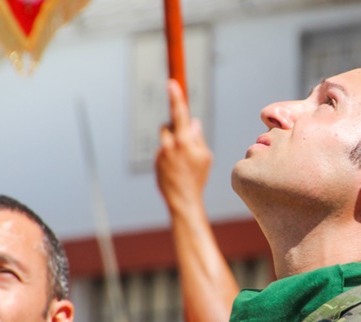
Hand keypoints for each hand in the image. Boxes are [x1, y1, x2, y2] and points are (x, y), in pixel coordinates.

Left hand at [155, 79, 212, 212]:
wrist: (183, 198)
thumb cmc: (197, 177)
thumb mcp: (204, 156)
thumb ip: (198, 138)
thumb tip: (193, 123)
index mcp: (184, 141)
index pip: (179, 113)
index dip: (176, 97)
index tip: (171, 83)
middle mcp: (170, 144)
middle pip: (169, 125)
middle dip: (176, 129)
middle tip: (185, 142)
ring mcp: (161, 152)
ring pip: (165, 138)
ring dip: (172, 142)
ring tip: (181, 160)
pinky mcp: (156, 160)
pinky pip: (162, 150)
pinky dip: (169, 155)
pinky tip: (175, 169)